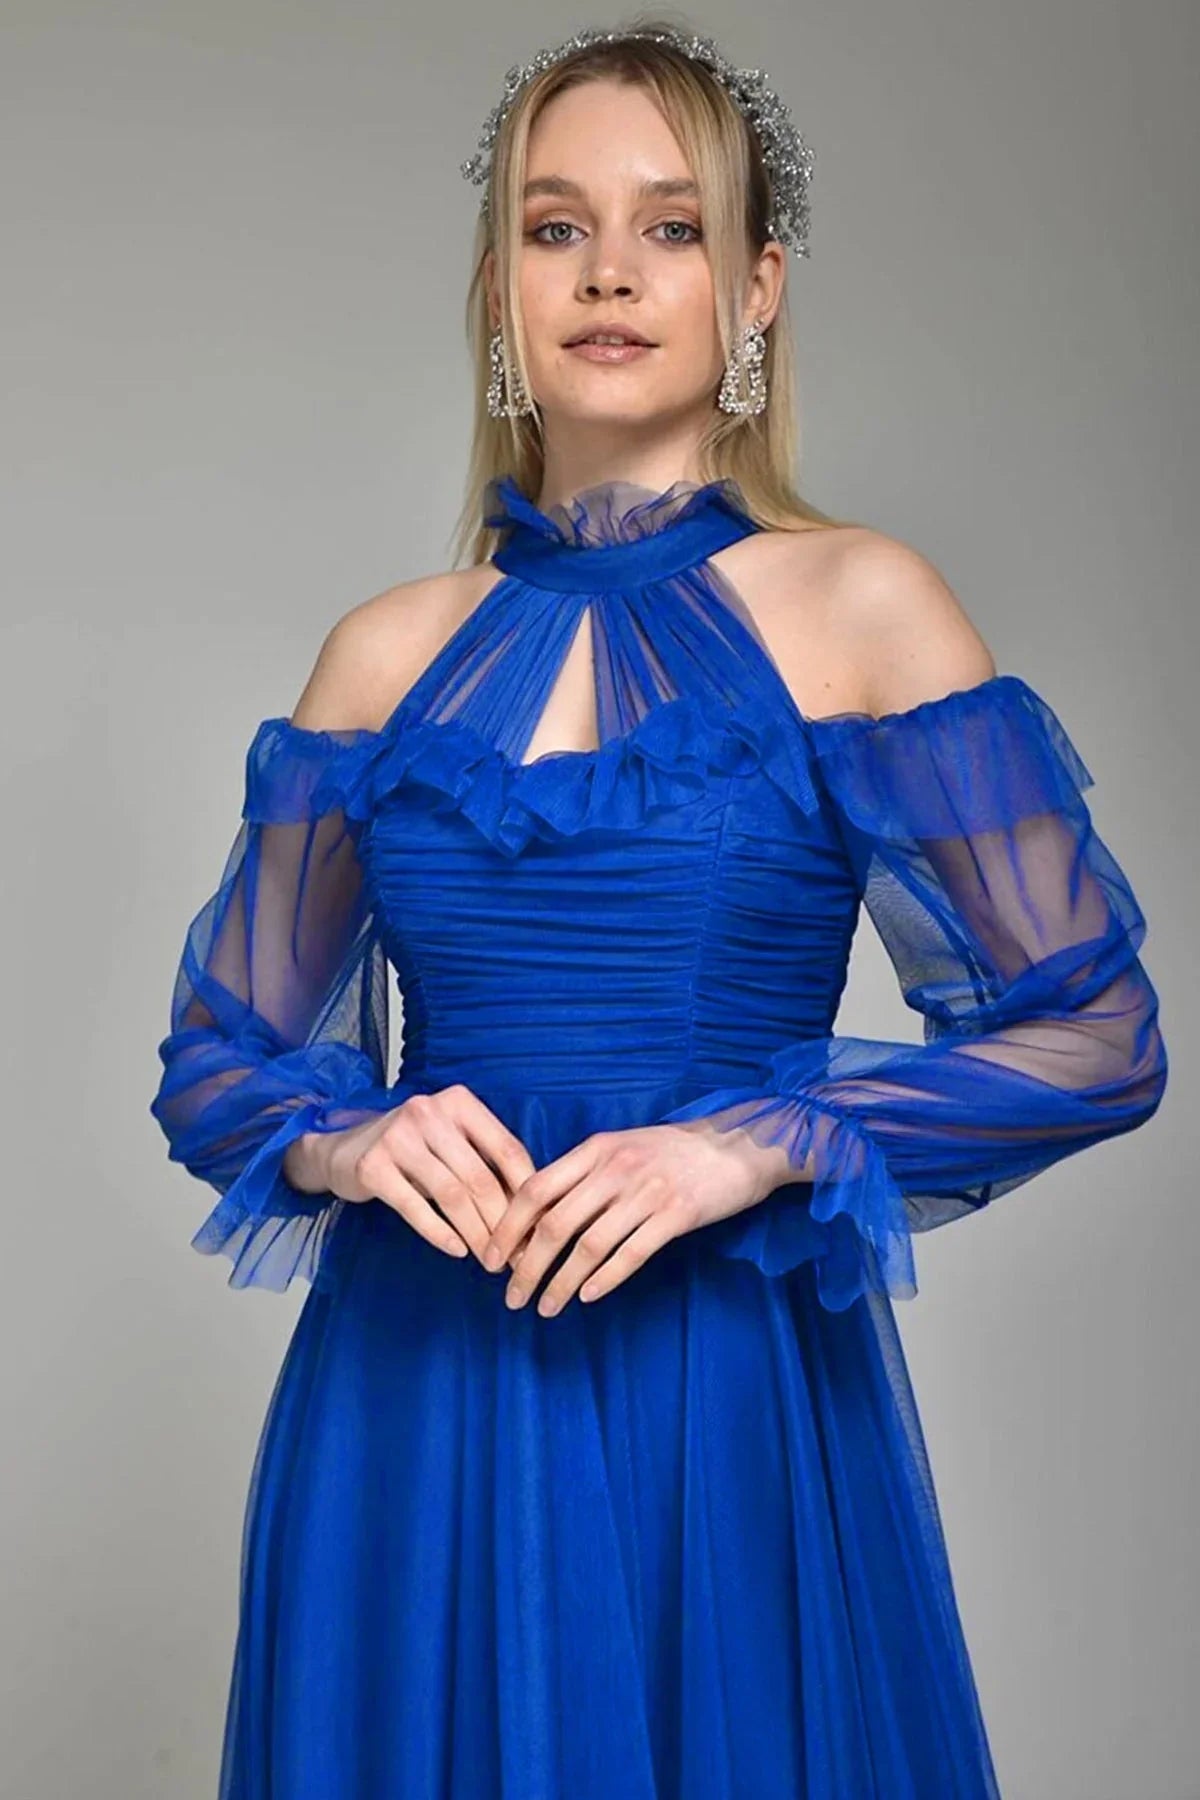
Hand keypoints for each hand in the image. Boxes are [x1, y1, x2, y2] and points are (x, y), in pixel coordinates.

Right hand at [299, 1085, 537, 1266]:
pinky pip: (415, 1206)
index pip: (507, 1149)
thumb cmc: (413, 1149)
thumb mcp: (452, 1142)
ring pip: (451, 1194)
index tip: (538, 1229)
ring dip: (474, 1233)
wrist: (343, 1150)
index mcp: (459, 1102)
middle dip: (502, 1224)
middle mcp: (429, 1111)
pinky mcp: (372, 1166)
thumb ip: (487, 1164)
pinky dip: (440, 1233)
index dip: (527, 1194)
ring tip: (487, 1260)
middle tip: (513, 1257)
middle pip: (480, 1177)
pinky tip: (456, 1251)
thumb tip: (533, 1212)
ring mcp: (398, 1136)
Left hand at [482, 1119, 789, 1315]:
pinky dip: (604, 1280)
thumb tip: (539, 1214)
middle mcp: (615, 1169)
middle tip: (512, 1297)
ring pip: (588, 1246)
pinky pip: (630, 1254)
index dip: (508, 1226)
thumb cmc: (674, 1151)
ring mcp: (646, 1192)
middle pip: (555, 1224)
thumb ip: (584, 1173)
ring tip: (545, 1308)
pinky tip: (588, 1297)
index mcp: (596, 1149)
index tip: (492, 1258)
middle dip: (527, 1266)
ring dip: (560, 1282)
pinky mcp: (676, 1215)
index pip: (535, 1188)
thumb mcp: (622, 1147)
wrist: (737, 1146)